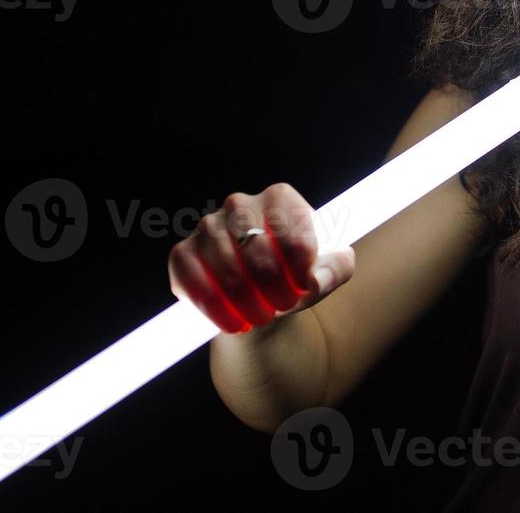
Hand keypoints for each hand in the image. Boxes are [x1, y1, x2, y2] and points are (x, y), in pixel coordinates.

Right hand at [167, 182, 355, 333]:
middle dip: (275, 289)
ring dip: (247, 303)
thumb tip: (315, 278)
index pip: (293, 235)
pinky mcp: (183, 252)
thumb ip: (337, 269)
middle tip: (284, 308)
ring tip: (262, 318)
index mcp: (279, 198)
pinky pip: (193, 281)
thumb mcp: (328, 270)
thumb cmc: (297, 274)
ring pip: (227, 270)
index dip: (302, 270)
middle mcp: (239, 204)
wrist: (261, 293)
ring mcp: (207, 226)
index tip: (306, 289)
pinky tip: (233, 322)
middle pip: (258, 252)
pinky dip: (215, 308)